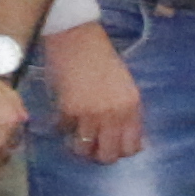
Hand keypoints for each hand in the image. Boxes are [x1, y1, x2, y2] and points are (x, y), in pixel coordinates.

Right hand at [43, 22, 146, 164]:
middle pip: (108, 155)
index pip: (131, 147)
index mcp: (132, 107)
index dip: (120, 152)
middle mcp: (115, 114)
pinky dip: (62, 129)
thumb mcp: (124, 87)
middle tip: (92, 147)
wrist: (78, 40)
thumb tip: (132, 141)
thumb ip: (127, 112)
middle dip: (99, 155)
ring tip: (75, 137)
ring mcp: (91, 114)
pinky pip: (64, 131)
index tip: (111, 146)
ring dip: (78, 146)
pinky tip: (63, 119)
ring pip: (84, 149)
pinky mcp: (69, 110)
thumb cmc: (102, 60)